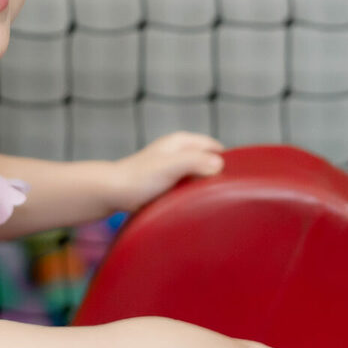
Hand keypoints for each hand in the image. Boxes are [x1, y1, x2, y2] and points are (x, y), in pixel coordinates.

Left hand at [111, 131, 225, 212]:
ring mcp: (173, 167)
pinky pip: (188, 186)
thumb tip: (219, 165)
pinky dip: (194, 194)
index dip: (227, 161)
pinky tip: (196, 206)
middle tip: (226, 195)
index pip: (215, 147)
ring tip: (213, 203)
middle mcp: (179, 151)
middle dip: (217, 175)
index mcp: (182, 141)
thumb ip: (195, 162)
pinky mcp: (167, 182)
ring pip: (199, 175)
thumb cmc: (139, 178)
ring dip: (205, 186)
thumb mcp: (171, 166)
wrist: (113, 192)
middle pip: (209, 161)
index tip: (235, 180)